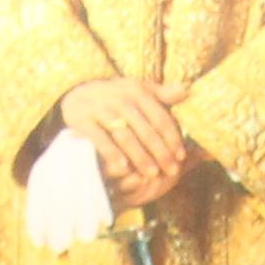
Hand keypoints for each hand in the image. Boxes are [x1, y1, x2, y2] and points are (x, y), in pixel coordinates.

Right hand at [56, 76, 191, 204]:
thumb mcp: (139, 90)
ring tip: (152, 174)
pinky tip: (123, 168)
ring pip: (125, 136)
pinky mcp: (83, 121)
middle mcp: (120, 98)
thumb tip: (186, 91)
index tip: (181, 156)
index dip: (172, 137)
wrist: (78, 93)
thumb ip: (162, 94)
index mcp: (138, 91)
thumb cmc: (118, 97)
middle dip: (160, 152)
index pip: (159, 117)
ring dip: (140, 156)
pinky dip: (112, 154)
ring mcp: (101, 109)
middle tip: (171, 171)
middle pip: (145, 129)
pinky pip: (100, 140)